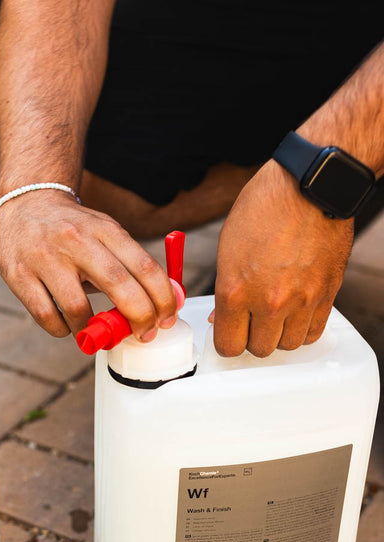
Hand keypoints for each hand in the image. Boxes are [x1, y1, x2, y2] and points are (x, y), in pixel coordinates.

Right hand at [0, 191, 177, 340]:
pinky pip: (47, 317)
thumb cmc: (73, 229)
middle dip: (139, 317)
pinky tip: (67, 324)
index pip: (144, 266)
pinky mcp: (18, 275)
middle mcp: (75, 240)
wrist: (25, 204)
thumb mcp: (106, 232)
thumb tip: (165, 303)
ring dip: (94, 329)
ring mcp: (44, 258)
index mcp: (104, 229)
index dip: (162, 298)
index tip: (167, 318)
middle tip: (144, 334)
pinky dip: (63, 329)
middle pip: (118, 286)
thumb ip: (132, 264)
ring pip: (78, 309)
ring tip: (97, 331)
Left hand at [212, 160, 353, 356]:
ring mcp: (301, 301)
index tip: (229, 334)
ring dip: (279, 335)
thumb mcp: (228, 247)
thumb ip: (226, 288)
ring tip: (275, 316)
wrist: (310, 186)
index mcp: (236, 291)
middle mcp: (269, 301)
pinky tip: (295, 314)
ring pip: (287, 346)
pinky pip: (313, 332)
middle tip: (251, 320)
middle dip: (252, 338)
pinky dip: (303, 329)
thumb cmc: (266, 207)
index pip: (228, 345)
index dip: (227, 341)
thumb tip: (222, 316)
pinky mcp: (326, 295)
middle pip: (258, 349)